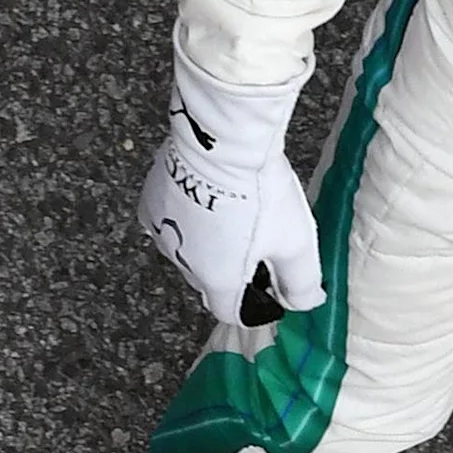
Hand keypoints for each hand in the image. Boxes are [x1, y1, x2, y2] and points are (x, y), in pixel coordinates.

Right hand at [136, 49, 326, 326]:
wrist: (222, 142)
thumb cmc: (261, 193)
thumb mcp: (296, 243)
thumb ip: (300, 283)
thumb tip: (302, 304)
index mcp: (216, 280)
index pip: (230, 311)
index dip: (252, 302)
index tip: (268, 280)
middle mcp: (182, 264)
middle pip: (211, 278)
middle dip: (233, 266)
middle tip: (259, 233)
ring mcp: (162, 233)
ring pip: (189, 249)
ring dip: (209, 239)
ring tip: (236, 207)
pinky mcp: (150, 202)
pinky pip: (171, 221)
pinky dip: (189, 215)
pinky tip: (211, 192)